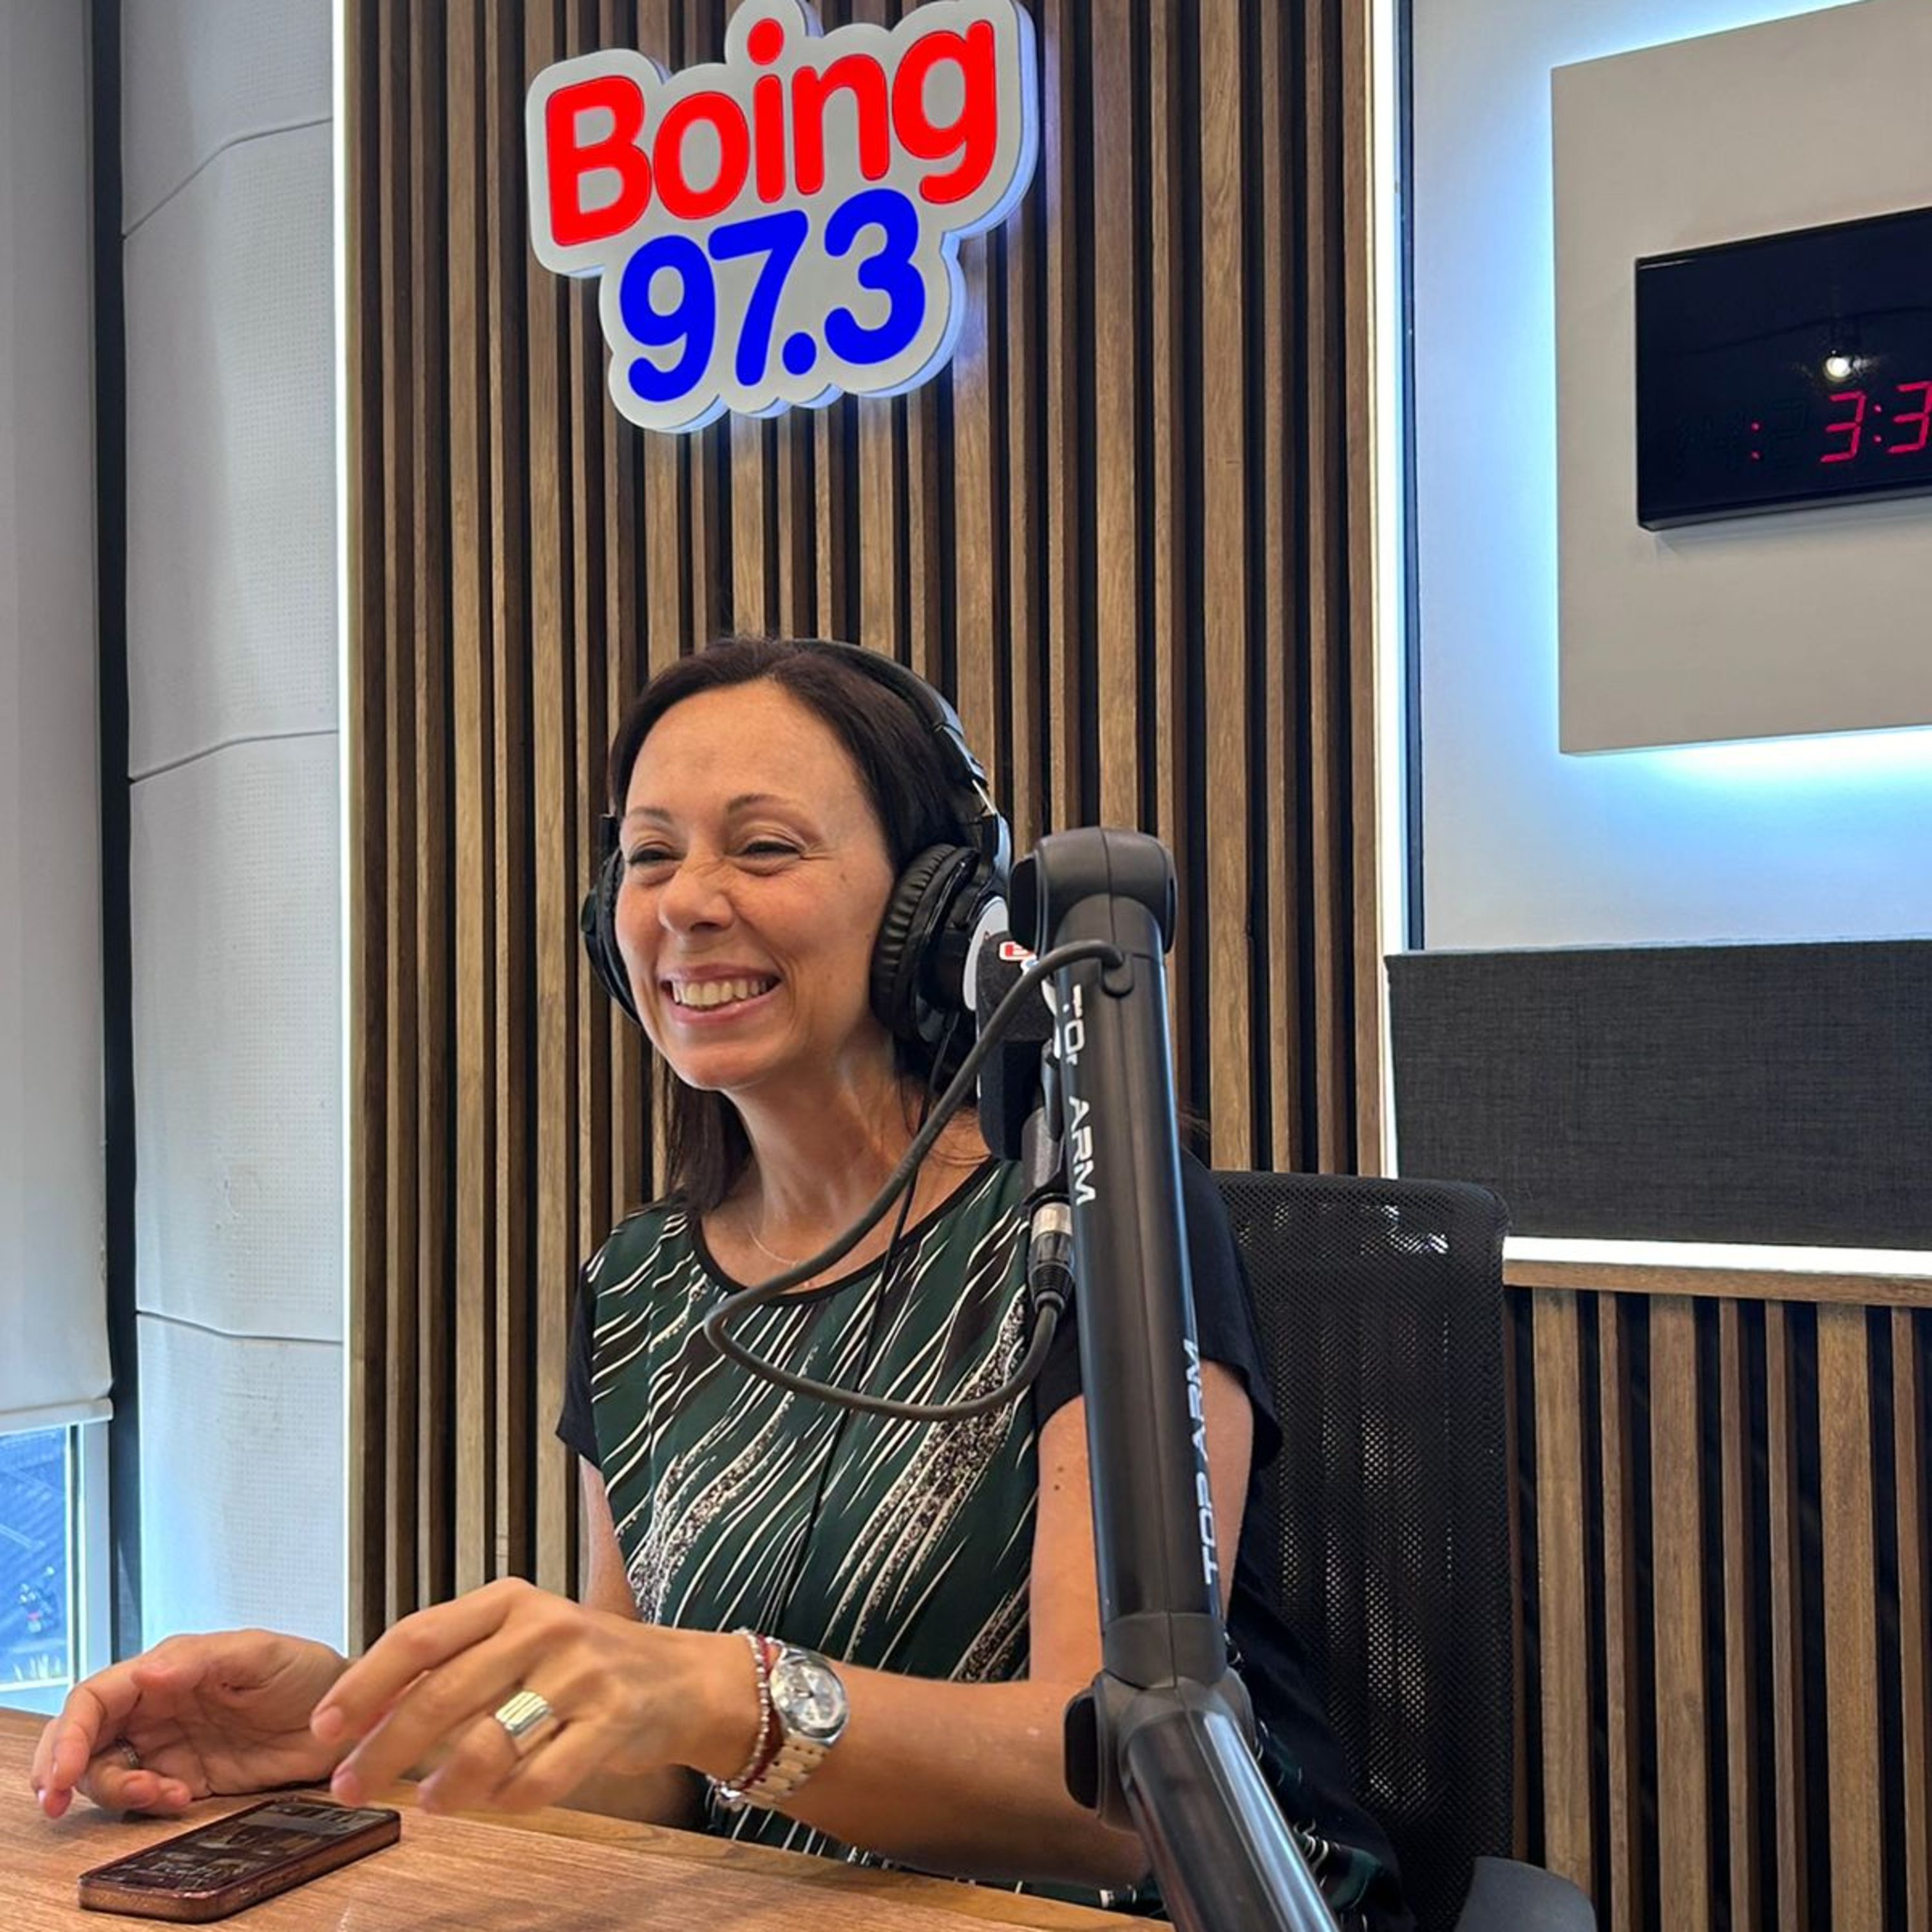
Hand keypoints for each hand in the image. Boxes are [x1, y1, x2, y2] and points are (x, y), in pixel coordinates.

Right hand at [30, 1629, 348, 1819]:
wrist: (348, 1719)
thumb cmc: (309, 1671)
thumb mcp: (262, 1654)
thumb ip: (203, 1660)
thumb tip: (148, 1670)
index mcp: (170, 1667)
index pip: (97, 1696)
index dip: (71, 1732)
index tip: (66, 1769)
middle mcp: (159, 1705)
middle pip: (84, 1734)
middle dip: (61, 1765)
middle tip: (57, 1798)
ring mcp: (168, 1744)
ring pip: (105, 1769)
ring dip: (112, 1788)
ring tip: (156, 1792)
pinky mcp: (185, 1778)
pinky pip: (141, 1795)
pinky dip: (144, 1803)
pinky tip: (177, 1798)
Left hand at [315, 1578, 745, 1815]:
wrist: (679, 1678)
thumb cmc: (578, 1662)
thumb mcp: (517, 1638)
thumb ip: (452, 1662)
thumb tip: (362, 1709)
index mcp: (509, 1600)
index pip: (419, 1636)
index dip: (364, 1685)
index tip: (322, 1728)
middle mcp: (544, 1626)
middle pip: (442, 1693)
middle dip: (384, 1748)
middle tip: (349, 1786)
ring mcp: (582, 1673)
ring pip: (490, 1741)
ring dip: (446, 1783)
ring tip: (428, 1801)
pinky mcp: (613, 1721)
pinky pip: (541, 1778)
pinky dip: (506, 1800)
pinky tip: (493, 1802)